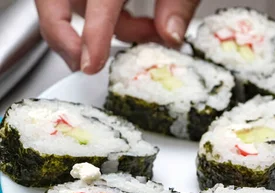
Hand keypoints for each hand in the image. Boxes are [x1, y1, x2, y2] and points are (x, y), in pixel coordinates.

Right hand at [35, 0, 200, 73]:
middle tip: (88, 62)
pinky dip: (106, 16)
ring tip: (148, 32)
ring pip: (73, 3)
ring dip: (103, 28)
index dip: (93, 32)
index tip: (91, 62)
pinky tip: (137, 19)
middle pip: (55, 1)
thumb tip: (171, 35)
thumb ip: (177, 2)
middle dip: (67, 37)